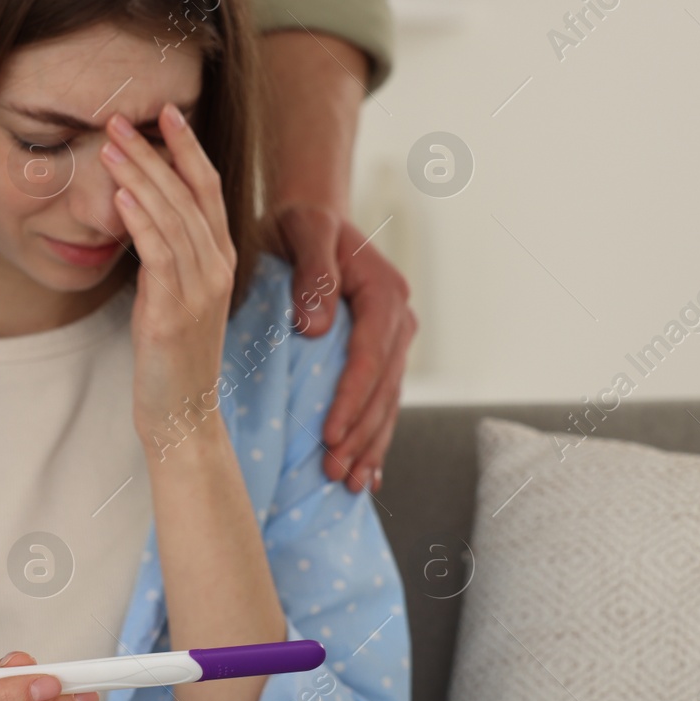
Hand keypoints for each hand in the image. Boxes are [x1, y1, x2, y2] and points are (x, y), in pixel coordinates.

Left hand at [102, 104, 235, 446]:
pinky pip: (160, 253)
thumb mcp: (175, 295)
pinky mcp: (175, 312)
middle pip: (190, 192)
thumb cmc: (172, 357)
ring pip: (173, 215)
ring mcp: (200, 289)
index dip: (188, 147)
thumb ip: (168, 255)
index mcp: (222, 259)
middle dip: (155, 150)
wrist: (183, 415)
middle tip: (122, 115)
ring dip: (140, 174)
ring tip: (111, 141)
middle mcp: (218, 268)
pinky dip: (140, 219)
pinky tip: (120, 192)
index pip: (209, 188)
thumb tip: (140, 213)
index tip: (165, 112)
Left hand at [266, 205, 416, 493]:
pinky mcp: (383, 355)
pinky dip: (375, 438)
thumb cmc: (301, 223)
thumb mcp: (303, 231)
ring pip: (387, 402)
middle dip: (361, 434)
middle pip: (384, 388)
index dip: (351, 399)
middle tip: (334, 473)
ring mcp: (395, 340)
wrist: (311, 217)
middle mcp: (398, 319)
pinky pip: (383, 401)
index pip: (370, 356)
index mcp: (384, 292)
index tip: (328, 435)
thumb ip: (312, 273)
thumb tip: (314, 327)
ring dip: (371, 445)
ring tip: (349, 483)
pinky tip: (368, 473)